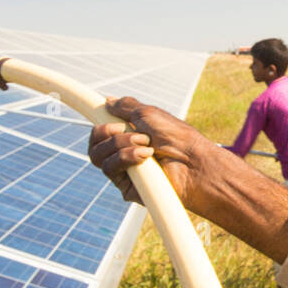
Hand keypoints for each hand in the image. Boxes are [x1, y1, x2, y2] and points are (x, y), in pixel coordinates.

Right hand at [87, 97, 215, 209]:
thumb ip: (126, 107)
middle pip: (94, 146)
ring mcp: (124, 172)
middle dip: (107, 133)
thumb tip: (108, 101)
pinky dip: (126, 157)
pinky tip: (146, 155)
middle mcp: (123, 155)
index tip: (108, 118)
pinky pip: (110, 169)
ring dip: (120, 143)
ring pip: (98, 156)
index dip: (99, 127)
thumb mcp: (149, 113)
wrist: (193, 160)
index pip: (100, 134)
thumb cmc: (177, 137)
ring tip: (146, 144)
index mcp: (127, 138)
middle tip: (131, 131)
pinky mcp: (127, 186)